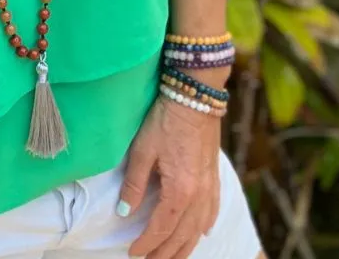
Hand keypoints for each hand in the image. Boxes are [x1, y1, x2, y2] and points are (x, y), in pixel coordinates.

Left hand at [118, 96, 221, 258]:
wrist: (195, 96)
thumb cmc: (166, 119)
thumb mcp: (143, 150)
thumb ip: (134, 183)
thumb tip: (124, 211)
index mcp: (180, 191)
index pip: (161, 228)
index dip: (146, 244)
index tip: (133, 253)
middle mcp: (199, 195)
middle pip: (182, 236)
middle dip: (165, 253)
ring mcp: (210, 187)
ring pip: (199, 229)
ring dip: (184, 247)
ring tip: (170, 257)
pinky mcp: (215, 176)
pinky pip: (212, 211)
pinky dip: (205, 226)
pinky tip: (202, 233)